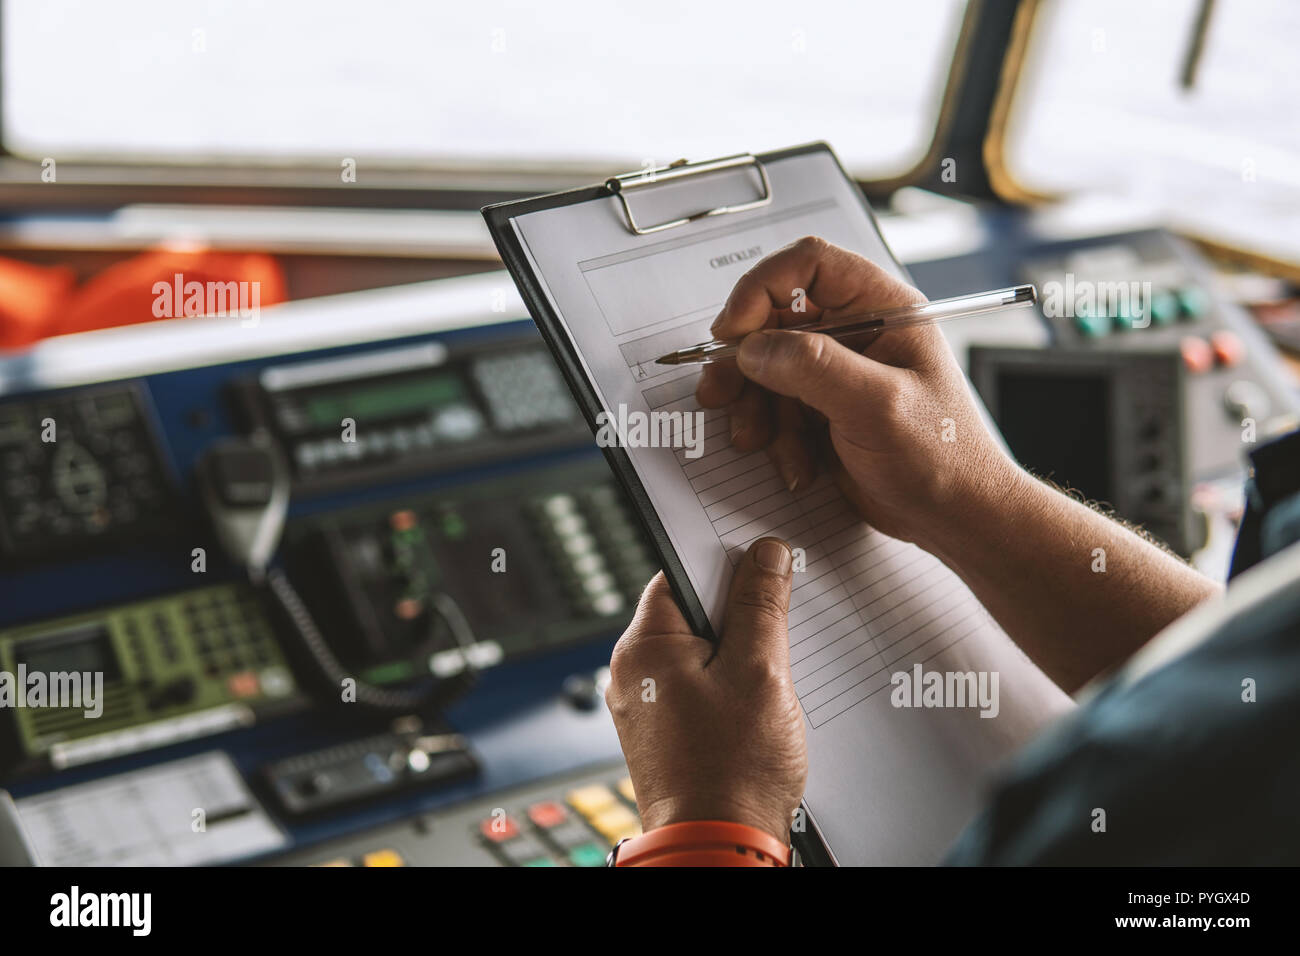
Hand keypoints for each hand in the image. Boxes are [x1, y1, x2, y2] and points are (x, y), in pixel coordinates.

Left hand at [605, 538, 806, 843]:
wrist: (719, 845)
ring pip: (698, 651)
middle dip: (738, 613)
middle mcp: (634, 673)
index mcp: (644, 647)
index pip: (679, 574)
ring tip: (769, 675)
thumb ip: (761, 606)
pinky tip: (757, 704)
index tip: (762, 562)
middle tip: (778, 625)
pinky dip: (728, 684)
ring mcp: (647, 705)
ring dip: (738, 653)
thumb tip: (765, 555)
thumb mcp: (760, 672)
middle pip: (691, 612)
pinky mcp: (664, 732)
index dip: (724, 563)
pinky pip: (697, 686)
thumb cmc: (733, 769)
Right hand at [696, 236, 1014, 550]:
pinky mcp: (824, 409)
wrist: (954, 517)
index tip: (734, 332)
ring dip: (757, 407)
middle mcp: (857, 332)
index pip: (808, 266)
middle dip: (745, 362)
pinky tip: (797, 463)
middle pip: (774, 319)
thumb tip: (755, 347)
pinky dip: (774, 437)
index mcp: (882, 309)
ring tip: (761, 440)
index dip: (761, 290)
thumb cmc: (943, 458)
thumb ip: (814, 368)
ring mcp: (838, 372)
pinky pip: (776, 408)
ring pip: (767, 367)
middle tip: (721, 391)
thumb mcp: (877, 407)